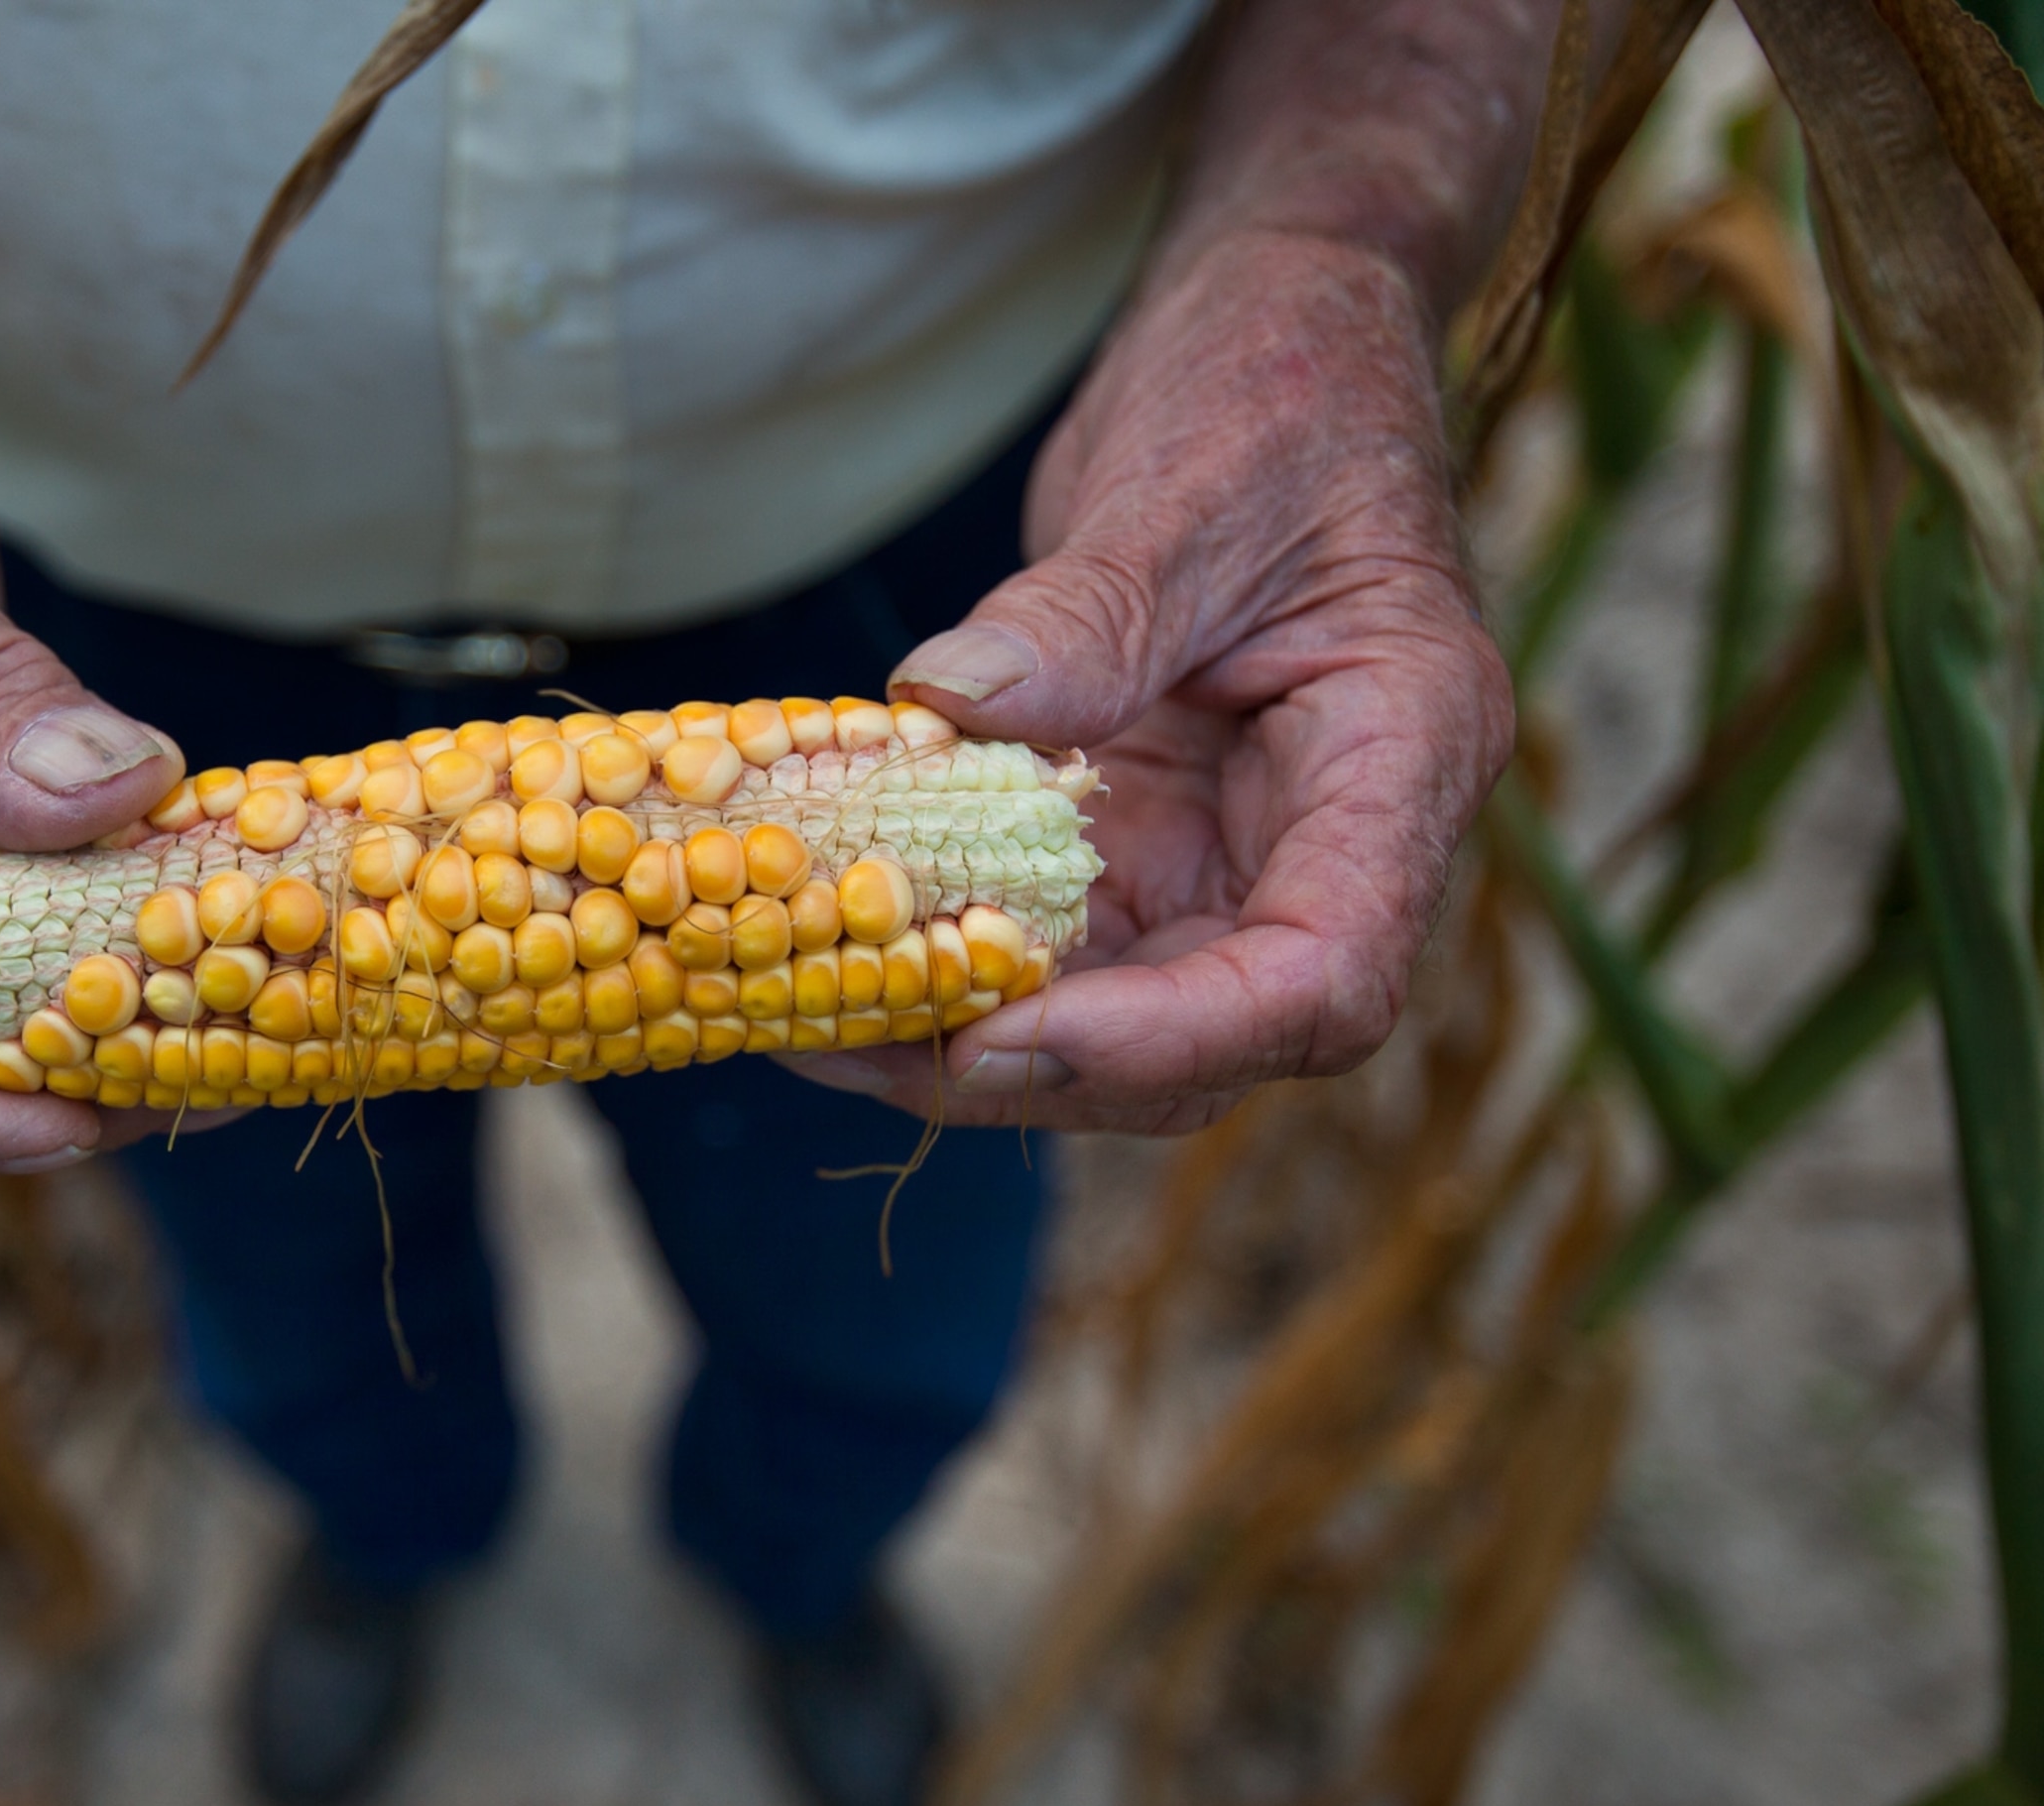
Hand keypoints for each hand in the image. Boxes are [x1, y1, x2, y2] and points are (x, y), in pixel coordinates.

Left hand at [800, 231, 1512, 1133]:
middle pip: (1210, 1039)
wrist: (1269, 336)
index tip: (1001, 1035)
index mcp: (1401, 760)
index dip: (1166, 1039)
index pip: (1322, 977)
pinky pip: (1051, 938)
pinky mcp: (1138, 838)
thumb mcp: (1189, 482)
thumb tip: (951, 698)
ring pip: (1117, 1016)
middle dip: (1036, 1069)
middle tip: (852, 1050)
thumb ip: (1095, 610)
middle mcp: (1328, 843)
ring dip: (967, 1037)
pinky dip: (944, 957)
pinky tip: (821, 951)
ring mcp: (1230, 852)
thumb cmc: (1275, 386)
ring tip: (805, 1026)